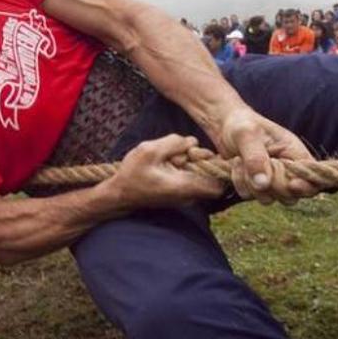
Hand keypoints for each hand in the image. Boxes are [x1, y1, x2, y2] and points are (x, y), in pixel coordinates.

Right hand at [103, 135, 225, 209]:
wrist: (119, 194)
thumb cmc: (132, 174)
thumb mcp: (150, 150)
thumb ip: (174, 142)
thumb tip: (193, 142)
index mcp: (184, 186)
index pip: (218, 186)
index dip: (218, 169)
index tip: (202, 156)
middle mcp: (188, 195)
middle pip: (209, 176)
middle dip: (200, 160)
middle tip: (182, 153)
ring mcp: (184, 195)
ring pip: (198, 174)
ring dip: (189, 162)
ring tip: (170, 159)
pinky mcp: (178, 192)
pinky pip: (189, 176)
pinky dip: (182, 167)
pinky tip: (168, 164)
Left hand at [212, 109, 318, 205]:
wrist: (223, 126)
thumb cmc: (240, 124)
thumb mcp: (246, 134)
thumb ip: (256, 158)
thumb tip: (264, 184)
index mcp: (294, 153)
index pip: (313, 177)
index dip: (307, 185)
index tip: (293, 184)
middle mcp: (287, 169)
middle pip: (291, 196)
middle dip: (272, 185)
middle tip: (254, 164)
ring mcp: (271, 180)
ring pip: (270, 199)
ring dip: (251, 184)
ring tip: (240, 161)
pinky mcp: (256, 186)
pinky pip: (251, 197)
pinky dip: (240, 185)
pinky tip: (235, 167)